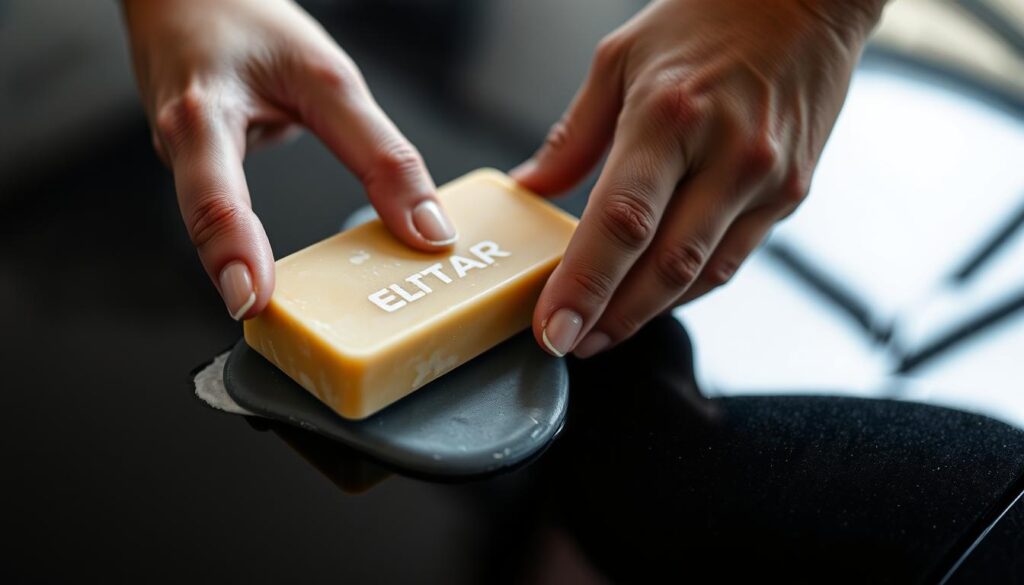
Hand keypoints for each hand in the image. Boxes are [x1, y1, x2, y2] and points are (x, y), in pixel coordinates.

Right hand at [121, 0, 456, 319]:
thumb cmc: (246, 20)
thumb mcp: (329, 77)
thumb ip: (380, 154)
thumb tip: (427, 231)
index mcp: (205, 116)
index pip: (214, 196)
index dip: (232, 252)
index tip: (252, 300)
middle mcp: (180, 144)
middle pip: (204, 223)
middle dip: (237, 274)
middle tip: (272, 324)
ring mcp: (179, 159)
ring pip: (210, 225)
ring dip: (243, 264)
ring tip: (280, 310)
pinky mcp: (192, 166)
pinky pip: (221, 212)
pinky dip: (248, 243)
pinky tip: (272, 270)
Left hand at [512, 0, 883, 357]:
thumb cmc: (707, 18)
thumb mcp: (620, 58)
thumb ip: (574, 134)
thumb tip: (532, 187)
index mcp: (670, 115)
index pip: (621, 222)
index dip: (584, 286)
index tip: (551, 329)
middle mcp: (726, 154)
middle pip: (664, 265)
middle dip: (611, 317)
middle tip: (570, 343)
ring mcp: (766, 180)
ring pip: (703, 275)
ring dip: (649, 313)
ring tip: (602, 332)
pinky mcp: (792, 193)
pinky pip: (733, 259)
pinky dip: (689, 287)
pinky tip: (655, 298)